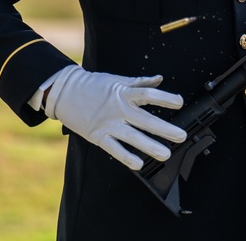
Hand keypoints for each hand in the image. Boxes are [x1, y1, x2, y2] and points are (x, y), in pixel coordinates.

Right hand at [44, 65, 185, 169]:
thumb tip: (159, 79)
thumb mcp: (117, 80)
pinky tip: (139, 164)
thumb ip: (139, 82)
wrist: (64, 92)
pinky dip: (126, 157)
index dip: (165, 98)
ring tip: (166, 154)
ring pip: (132, 137)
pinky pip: (114, 149)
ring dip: (150, 146)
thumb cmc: (92, 85)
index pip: (148, 95)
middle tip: (181, 136)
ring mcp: (108, 124)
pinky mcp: (97, 136)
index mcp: (123, 93)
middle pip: (145, 120)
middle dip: (165, 129)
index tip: (180, 102)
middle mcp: (118, 109)